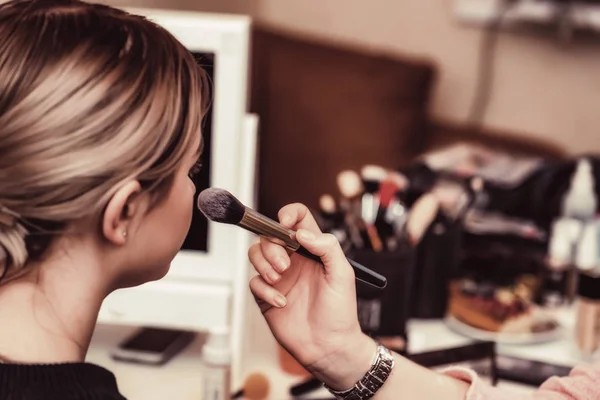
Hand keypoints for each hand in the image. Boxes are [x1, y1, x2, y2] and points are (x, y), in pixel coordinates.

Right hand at [247, 203, 375, 389]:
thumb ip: (327, 247)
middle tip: (285, 267)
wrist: (329, 347)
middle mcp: (294, 259)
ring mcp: (279, 277)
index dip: (289, 214)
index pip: (298, 219)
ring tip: (279, 280)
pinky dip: (264, 290)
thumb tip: (300, 233)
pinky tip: (281, 302)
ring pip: (256, 253)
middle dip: (272, 247)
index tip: (284, 224)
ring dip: (264, 264)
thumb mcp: (342, 274)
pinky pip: (254, 282)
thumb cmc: (340, 312)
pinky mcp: (267, 295)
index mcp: (314, 250)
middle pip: (270, 235)